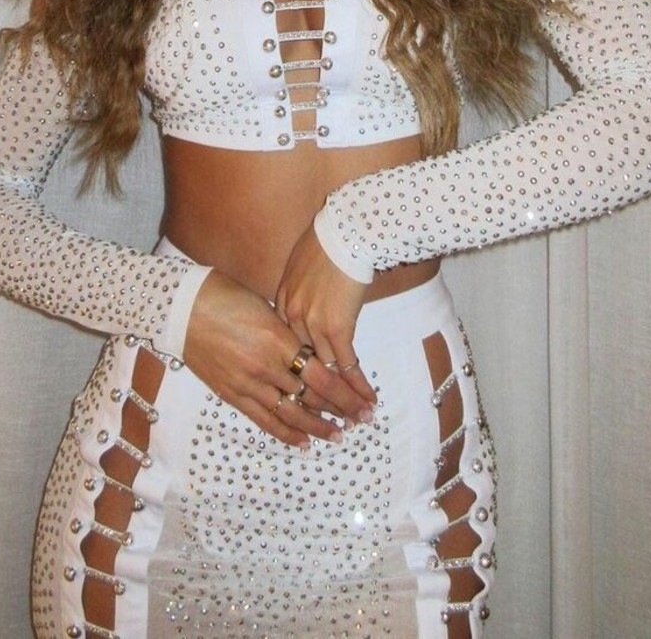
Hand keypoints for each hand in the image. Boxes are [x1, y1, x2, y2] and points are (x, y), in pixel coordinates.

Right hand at [183, 269, 372, 447]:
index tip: (364, 402)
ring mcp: (248, 383)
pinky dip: (285, 433)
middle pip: (312, 397)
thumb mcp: (267, 307)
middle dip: (339, 411)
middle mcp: (267, 366)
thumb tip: (309, 350)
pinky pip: (263, 419)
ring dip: (317, 427)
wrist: (182, 307)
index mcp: (279, 338)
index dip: (346, 393)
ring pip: (291, 413)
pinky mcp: (231, 394)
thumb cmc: (225, 296)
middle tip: (360, 421)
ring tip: (337, 435)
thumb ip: (288, 332)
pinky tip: (302, 442)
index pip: (323, 375)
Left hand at [274, 225, 376, 406]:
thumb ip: (302, 285)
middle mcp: (292, 318)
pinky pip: (347, 364)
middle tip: (331, 418)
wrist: (346, 231)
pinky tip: (368, 398)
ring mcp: (312, 325)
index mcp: (281, 302)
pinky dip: (358, 384)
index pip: (288, 347)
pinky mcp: (335, 327)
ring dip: (343, 398)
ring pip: (325, 371)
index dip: (301, 371)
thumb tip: (311, 292)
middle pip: (303, 367)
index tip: (309, 389)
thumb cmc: (329, 239)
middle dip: (319, 397)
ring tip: (354, 418)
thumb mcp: (303, 261)